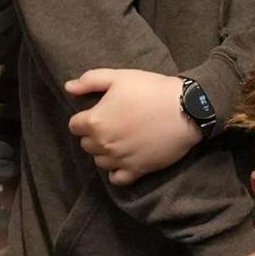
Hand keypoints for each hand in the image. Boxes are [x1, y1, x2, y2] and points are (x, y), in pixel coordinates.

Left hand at [64, 69, 198, 184]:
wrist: (186, 109)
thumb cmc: (151, 89)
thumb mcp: (118, 77)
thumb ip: (89, 81)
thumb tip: (68, 87)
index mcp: (95, 122)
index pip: (74, 126)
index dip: (85, 118)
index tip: (100, 112)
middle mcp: (103, 144)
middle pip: (86, 144)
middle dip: (95, 135)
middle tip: (113, 123)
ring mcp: (120, 160)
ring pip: (100, 161)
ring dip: (105, 152)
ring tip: (121, 139)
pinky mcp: (137, 170)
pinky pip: (117, 179)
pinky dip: (117, 172)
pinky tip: (124, 159)